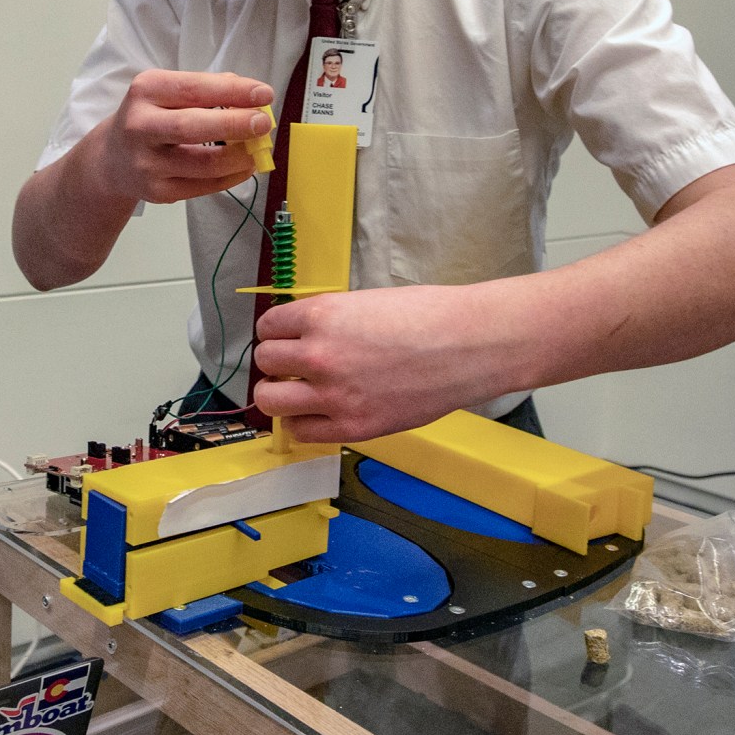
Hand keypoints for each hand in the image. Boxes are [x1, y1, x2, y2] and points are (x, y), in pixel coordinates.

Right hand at [97, 70, 275, 204]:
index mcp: (145, 91)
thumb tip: (252, 98)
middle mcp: (140, 126)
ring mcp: (147, 163)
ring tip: (258, 147)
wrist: (112, 160)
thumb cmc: (151, 118)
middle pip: (191, 127)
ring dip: (239, 156)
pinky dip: (231, 177)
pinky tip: (244, 166)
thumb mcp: (167, 93)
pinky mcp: (157, 192)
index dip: (232, 91)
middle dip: (234, 124)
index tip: (264, 93)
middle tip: (264, 123)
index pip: (193, 88)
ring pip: (202, 164)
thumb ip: (206, 90)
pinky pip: (204, 187)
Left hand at [252, 285, 522, 443]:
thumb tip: (302, 336)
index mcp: (321, 316)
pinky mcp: (353, 426)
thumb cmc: (428, 316)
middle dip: (276, 363)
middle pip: (264, 363)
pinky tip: (318, 413)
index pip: (268, 327)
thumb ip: (328, 321)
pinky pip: (301, 431)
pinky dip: (302, 422)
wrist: (470, 346)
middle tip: (292, 366)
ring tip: (298, 391)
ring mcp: (334, 395)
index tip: (286, 338)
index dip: (277, 332)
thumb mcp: (364, 302)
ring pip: (270, 401)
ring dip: (279, 394)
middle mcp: (319, 356)